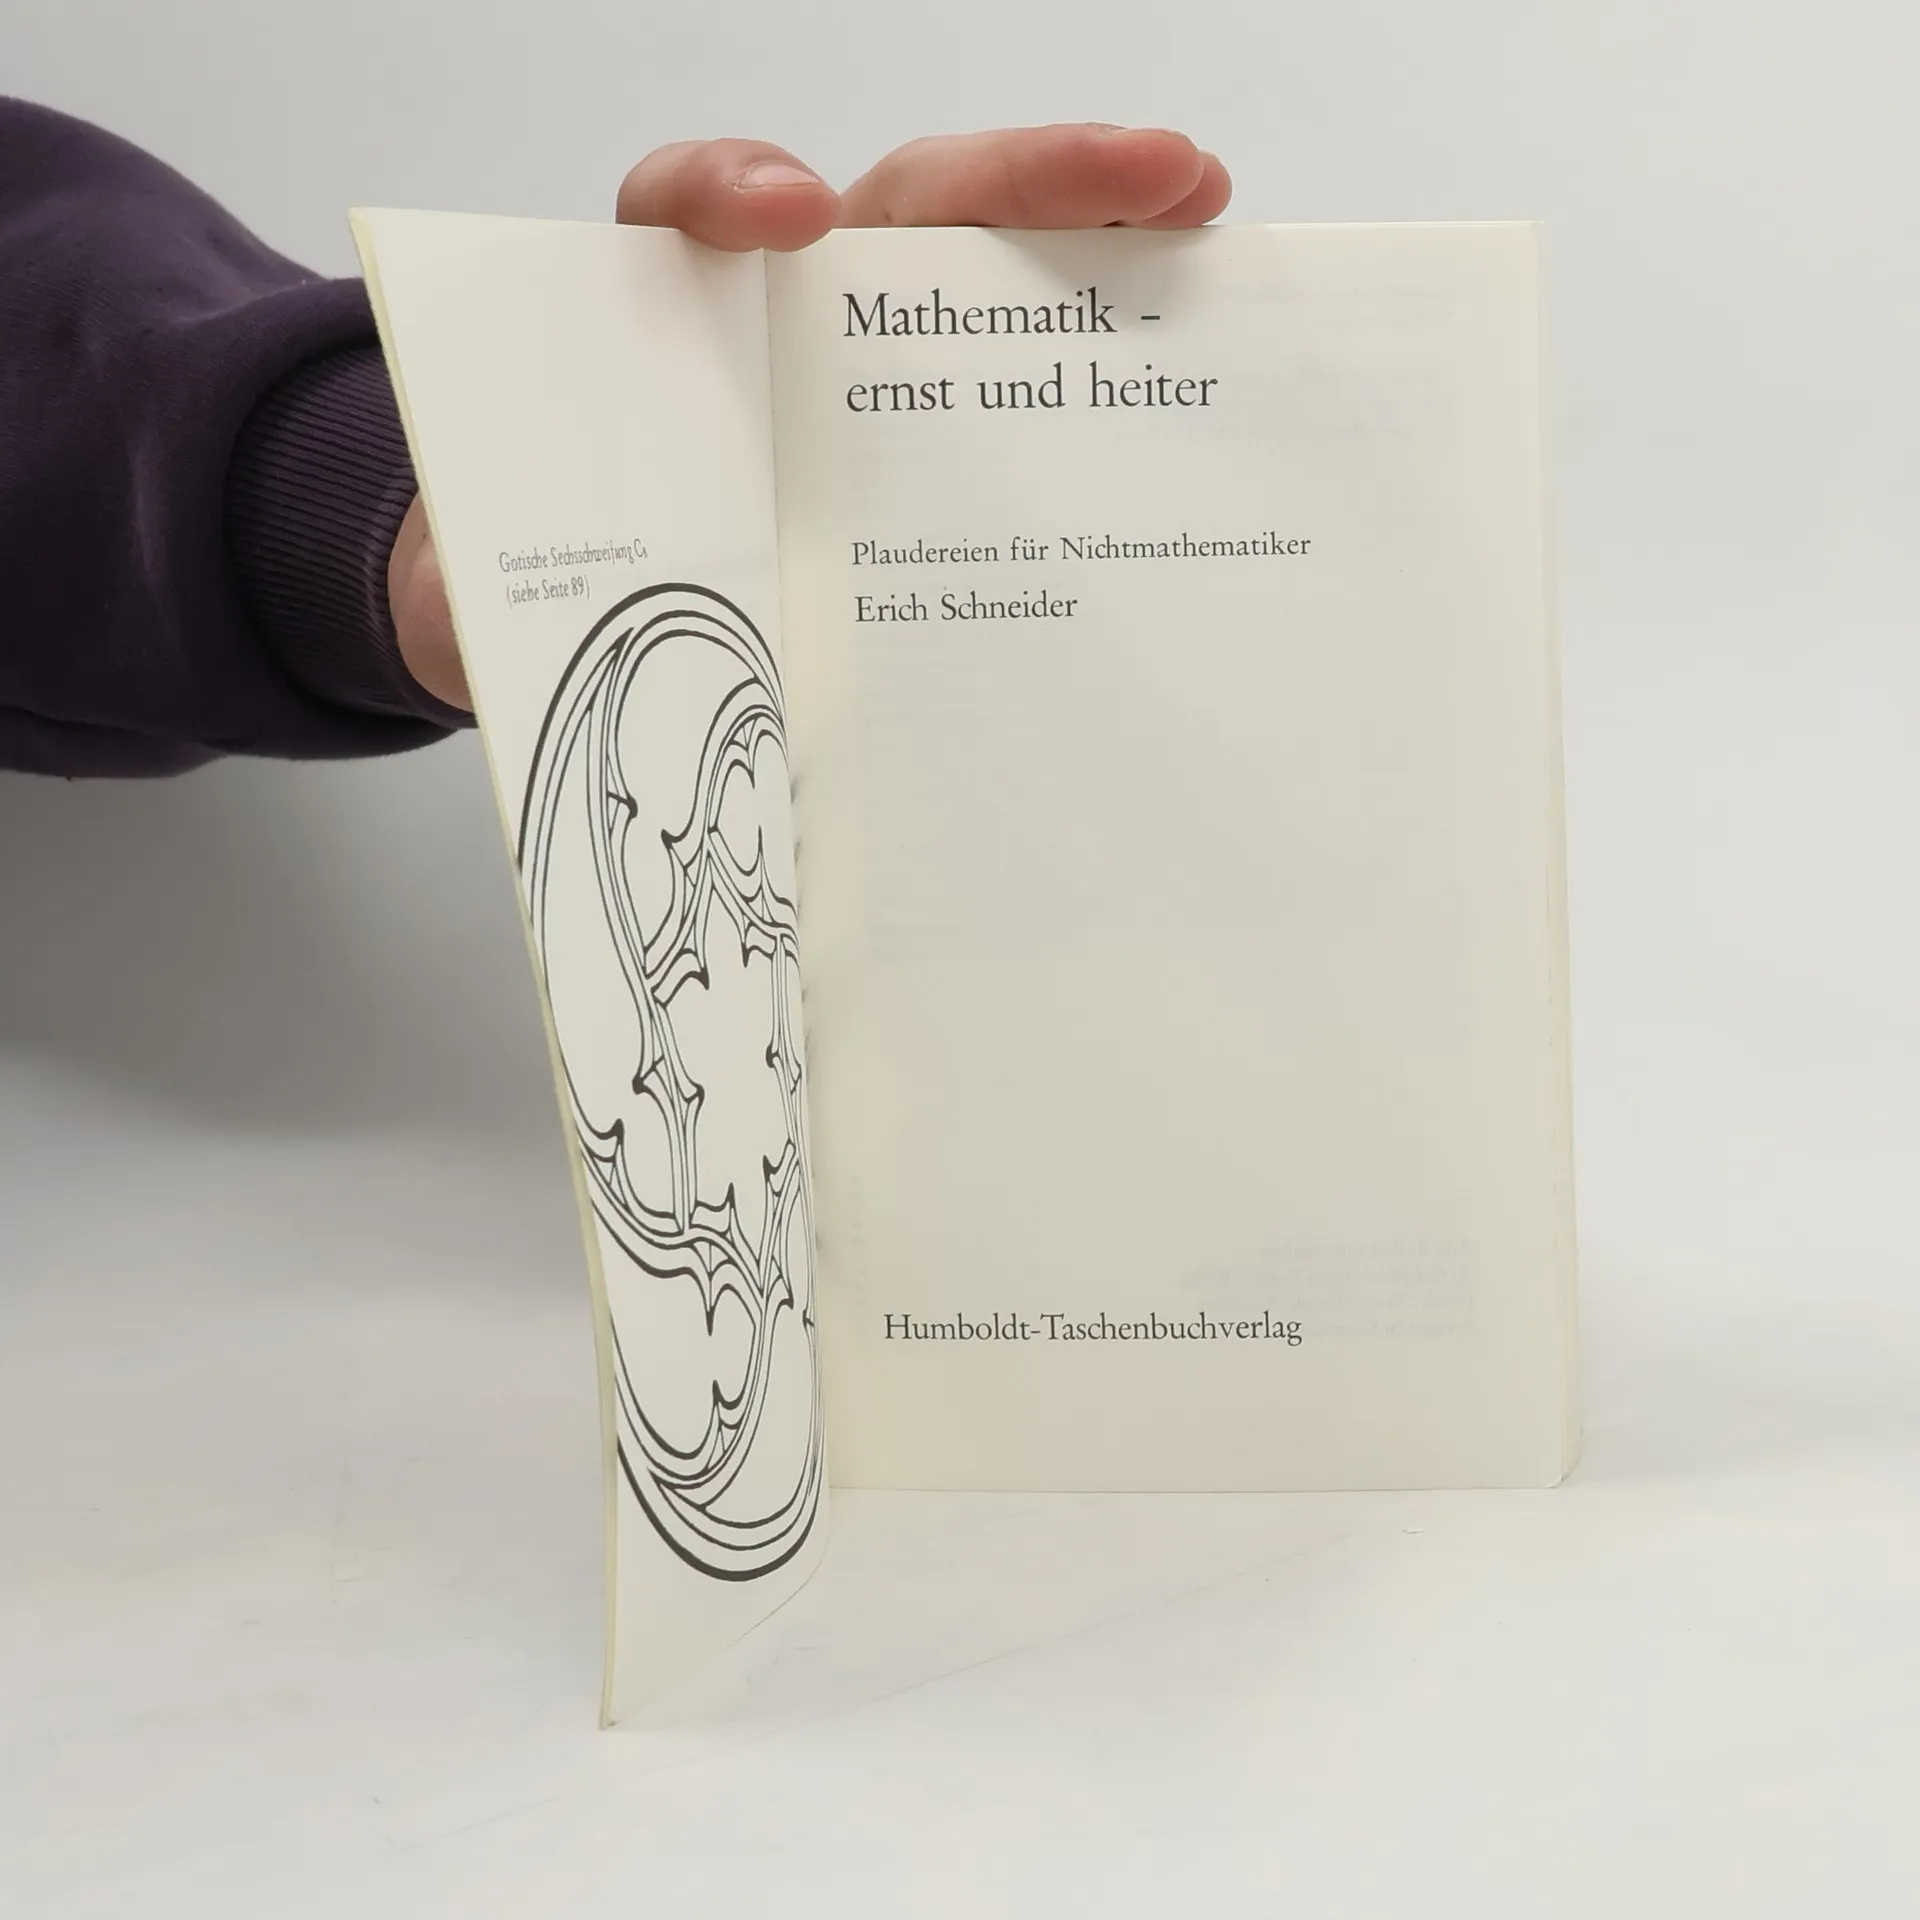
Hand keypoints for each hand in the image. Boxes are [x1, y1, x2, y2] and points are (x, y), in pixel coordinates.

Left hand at [391, 126, 1231, 708]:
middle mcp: (778, 327)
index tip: (790, 213)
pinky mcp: (919, 459)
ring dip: (1104, 240)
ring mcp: (864, 383)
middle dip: (1028, 179)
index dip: (730, 191)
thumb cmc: (529, 581)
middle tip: (1158, 177)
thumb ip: (483, 592)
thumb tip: (503, 643)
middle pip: (901, 213)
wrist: (546, 618)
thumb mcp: (486, 584)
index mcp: (662, 327)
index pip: (685, 211)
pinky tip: (1187, 370)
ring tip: (1211, 225)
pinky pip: (1020, 393)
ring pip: (986, 281)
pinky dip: (1102, 372)